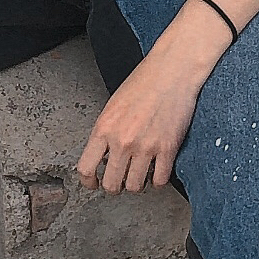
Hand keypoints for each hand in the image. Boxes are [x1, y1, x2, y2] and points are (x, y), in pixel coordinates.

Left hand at [75, 24, 221, 193]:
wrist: (172, 71)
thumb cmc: (143, 82)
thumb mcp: (113, 106)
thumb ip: (105, 132)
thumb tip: (102, 156)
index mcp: (103, 128)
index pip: (85, 168)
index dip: (88, 181)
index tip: (93, 183)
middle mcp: (122, 141)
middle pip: (111, 184)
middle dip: (113, 186)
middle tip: (119, 181)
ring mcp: (145, 147)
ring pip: (135, 186)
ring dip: (136, 184)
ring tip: (139, 175)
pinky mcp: (168, 149)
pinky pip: (159, 180)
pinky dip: (157, 181)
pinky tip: (156, 172)